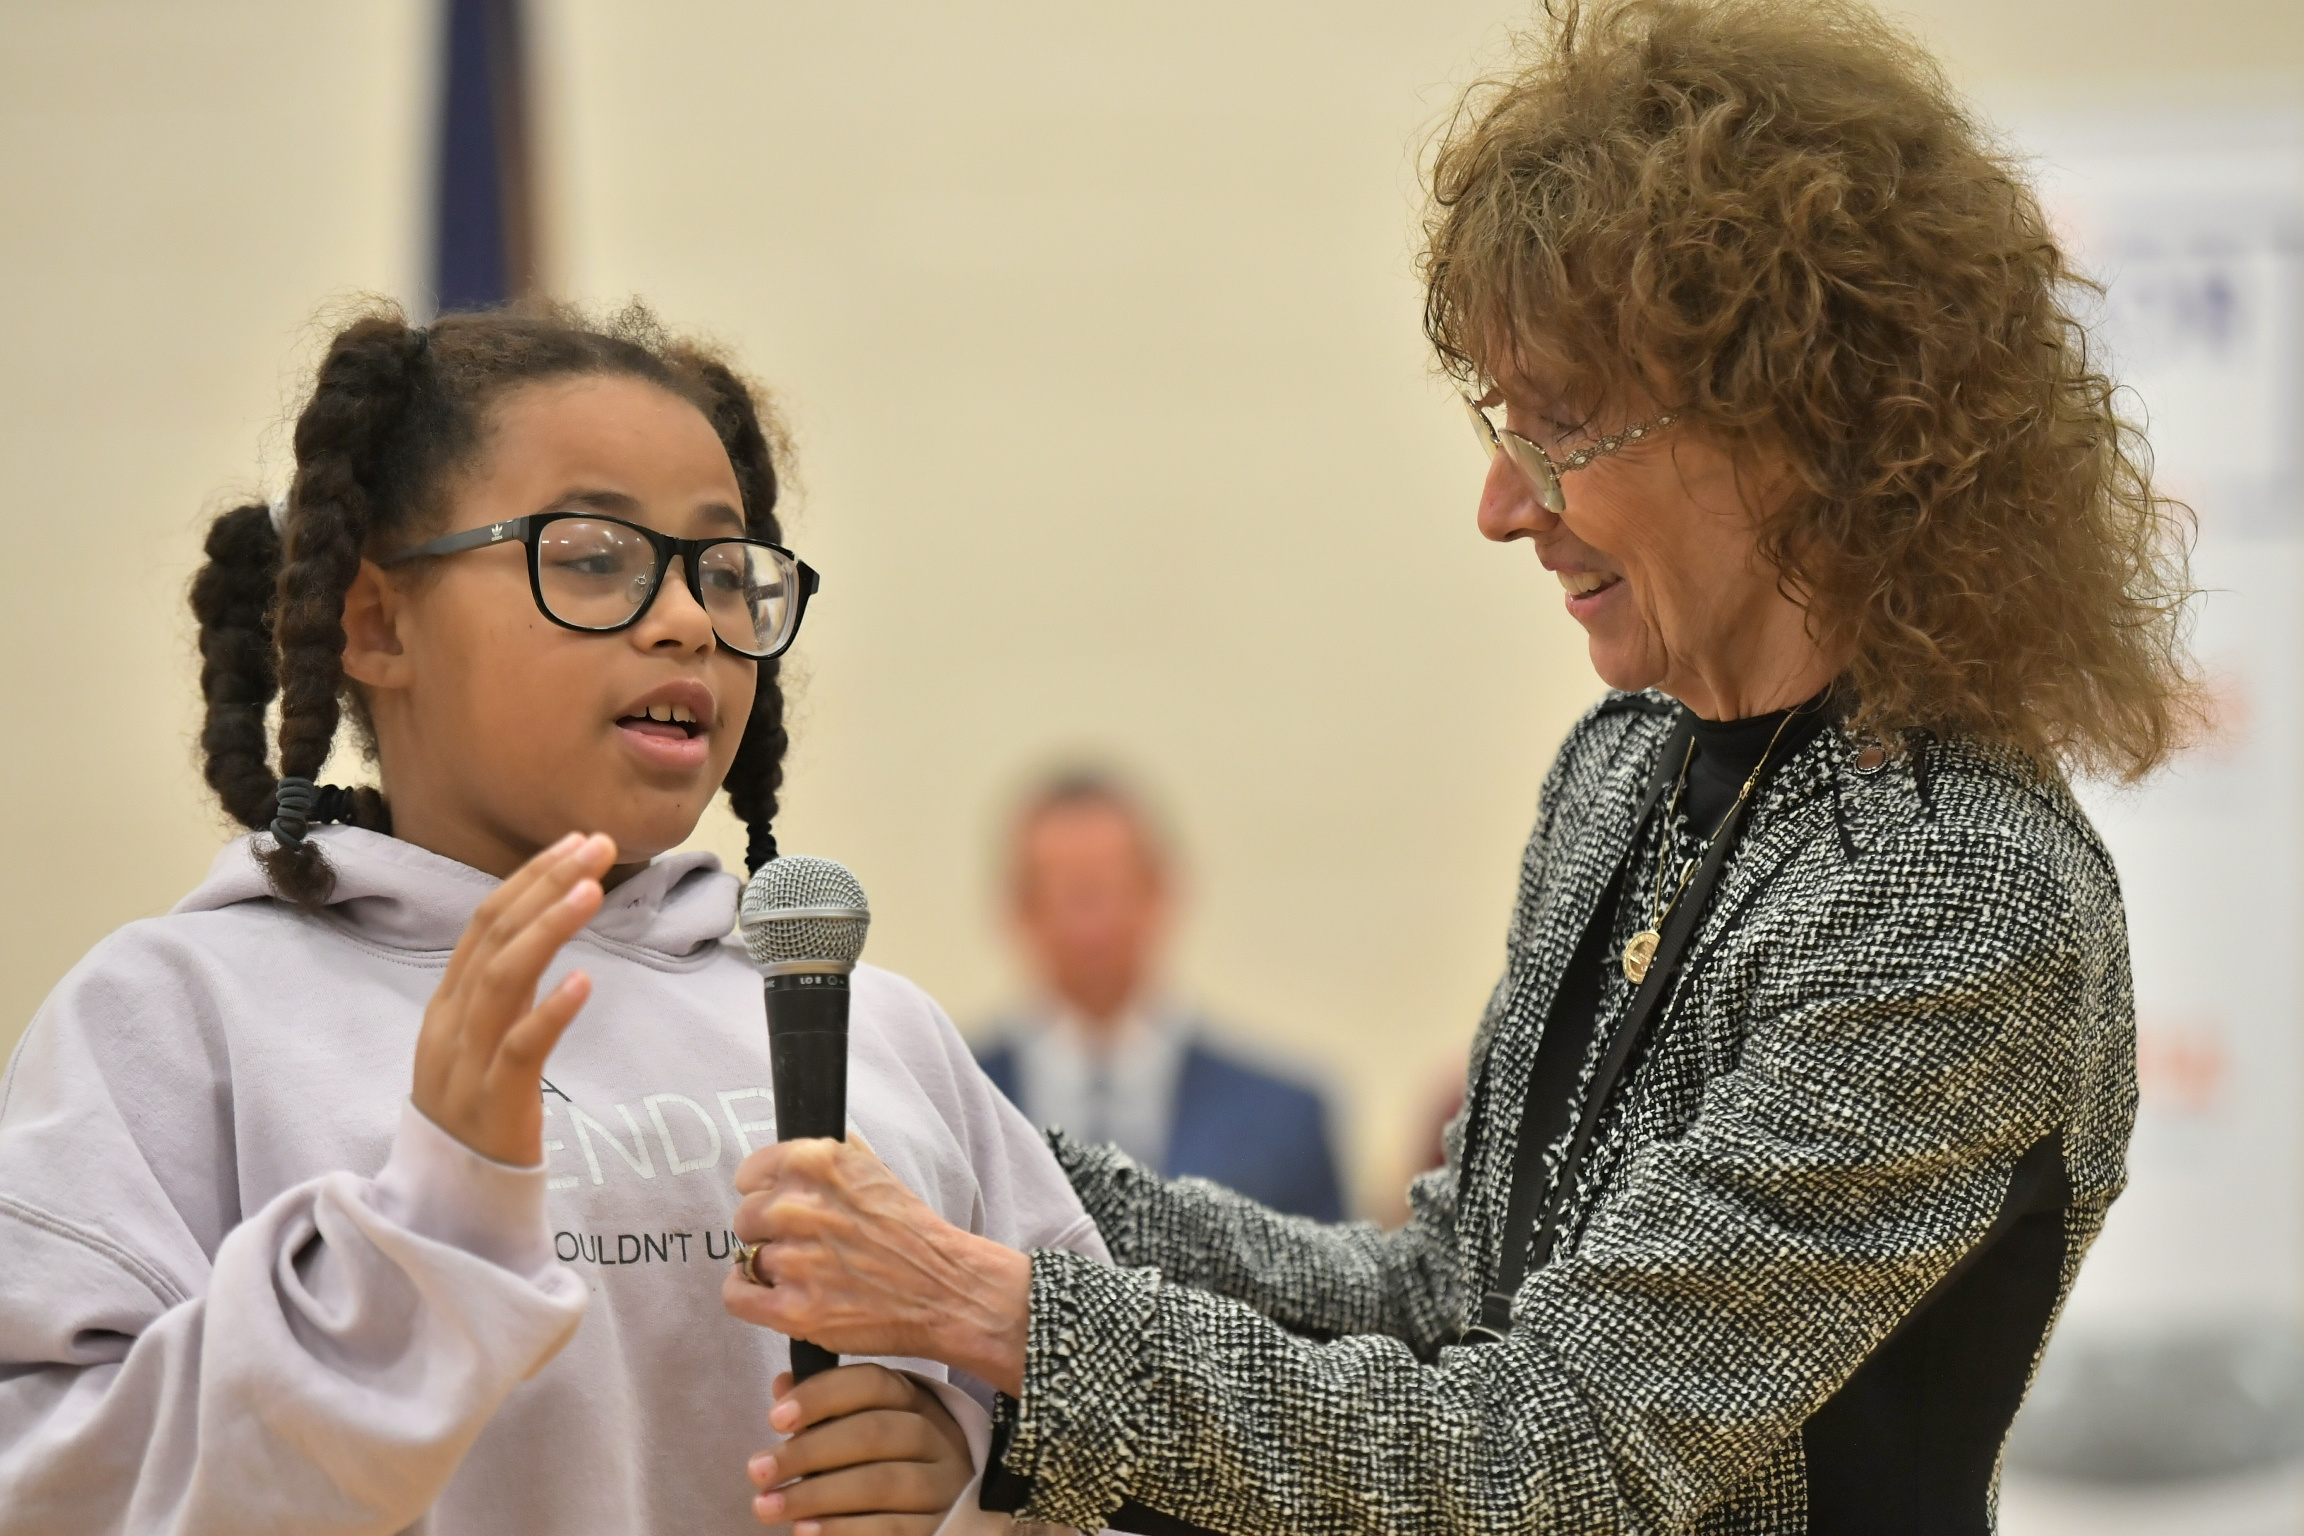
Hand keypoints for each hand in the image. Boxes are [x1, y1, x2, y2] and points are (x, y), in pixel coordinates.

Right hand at [411, 832, 616, 1164]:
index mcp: (448, 1002)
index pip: (485, 922)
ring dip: (550, 928)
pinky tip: (584, 981)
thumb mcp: (480, 1038)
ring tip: (593, 889)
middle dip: (547, 883)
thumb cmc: (476, 1110)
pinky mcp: (494, 1100)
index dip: (529, 877)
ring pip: (503, 979)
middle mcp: (450, 1022)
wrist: (451, 1198)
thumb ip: (505, 988)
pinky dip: (550, 1010)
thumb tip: (544, 929)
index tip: (575, 842)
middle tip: (597, 845)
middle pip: (495, 936)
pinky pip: (520, 1048)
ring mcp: (467, 1060)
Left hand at [721, 1138, 1031, 1395]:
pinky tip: (777, 1295)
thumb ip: (830, 1154)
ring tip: (804, 1273)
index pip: (749, 1174)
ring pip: (745, 1257)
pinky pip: (737, 1295)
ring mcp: (794, 1259)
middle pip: (744, 1218)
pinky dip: (750, 1296)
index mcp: (816, 1163)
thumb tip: (794, 1149)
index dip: (766, 1193)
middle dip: (769, 1232)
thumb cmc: (911, 1232)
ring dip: (769, 1266)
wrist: (945, 1289)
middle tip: (803, 1244)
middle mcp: (799, 1207)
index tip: (781, 1207)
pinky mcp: (792, 1308)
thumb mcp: (875, 1170)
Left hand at [746, 1364, 973, 1533]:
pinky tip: (804, 1530)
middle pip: (873, 1433)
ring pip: (879, 1483)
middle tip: (757, 1471)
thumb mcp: (864, 1425)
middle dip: (807, 1452)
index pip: (872, 1383)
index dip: (821, 1396)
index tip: (774, 1419)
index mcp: (914, 1401)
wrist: (944, 1509)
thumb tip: (782, 1385)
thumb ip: (825, 1406)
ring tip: (767, 1506)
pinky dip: (843, 1529)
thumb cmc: (890, 1462)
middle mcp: (936, 1436)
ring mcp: (943, 1484)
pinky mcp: (940, 1526)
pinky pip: (890, 1529)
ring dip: (815, 1495)